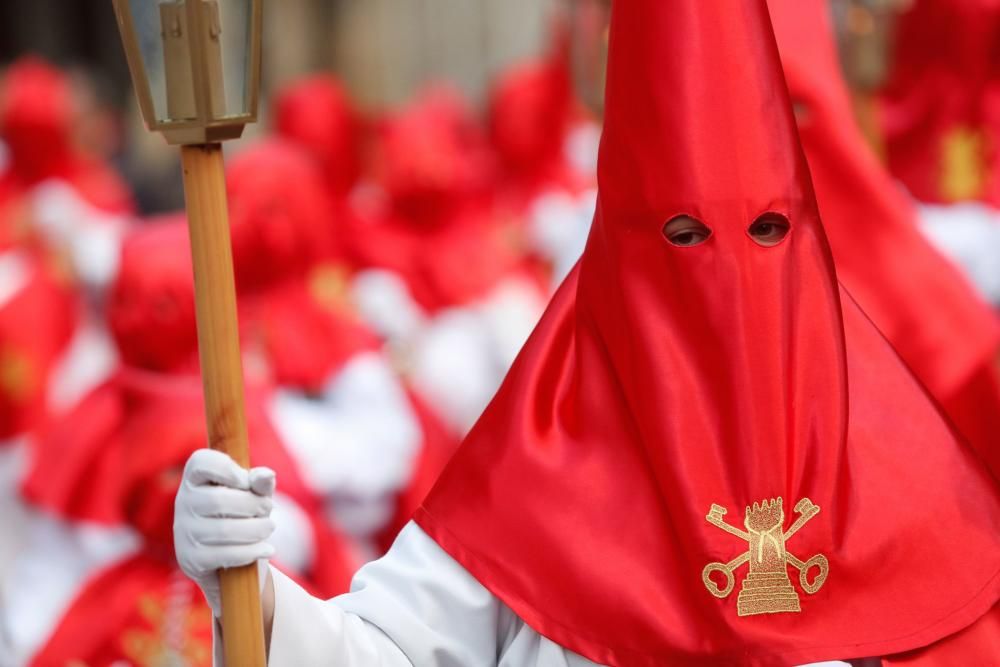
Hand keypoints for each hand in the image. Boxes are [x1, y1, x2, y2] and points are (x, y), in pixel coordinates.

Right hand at [174, 448, 276, 616]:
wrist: (229, 561)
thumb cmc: (243, 515)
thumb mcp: (255, 494)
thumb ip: (260, 483)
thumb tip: (267, 475)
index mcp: (196, 477)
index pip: (201, 462)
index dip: (226, 468)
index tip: (246, 481)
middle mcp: (183, 502)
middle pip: (219, 500)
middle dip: (253, 505)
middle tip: (268, 508)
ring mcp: (184, 532)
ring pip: (224, 529)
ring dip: (256, 529)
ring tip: (268, 527)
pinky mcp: (190, 559)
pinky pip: (225, 554)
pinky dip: (252, 551)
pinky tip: (266, 549)